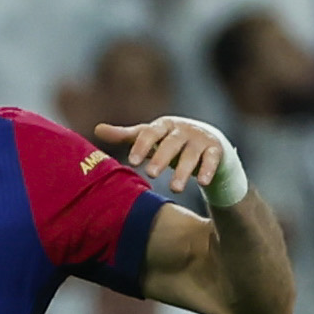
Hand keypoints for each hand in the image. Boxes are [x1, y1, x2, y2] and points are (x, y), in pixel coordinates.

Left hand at [97, 116, 227, 195]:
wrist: (208, 141)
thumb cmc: (170, 141)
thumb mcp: (150, 137)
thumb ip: (127, 136)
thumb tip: (97, 129)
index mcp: (163, 125)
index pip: (150, 132)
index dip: (141, 145)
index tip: (132, 161)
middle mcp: (182, 130)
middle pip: (171, 143)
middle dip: (161, 158)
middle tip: (151, 174)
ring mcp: (200, 139)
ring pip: (192, 154)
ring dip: (183, 171)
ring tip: (175, 188)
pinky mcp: (216, 150)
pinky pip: (212, 159)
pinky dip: (208, 170)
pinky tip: (202, 183)